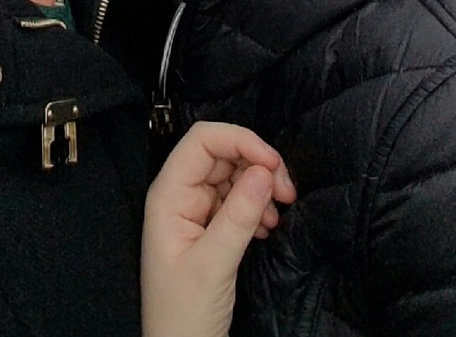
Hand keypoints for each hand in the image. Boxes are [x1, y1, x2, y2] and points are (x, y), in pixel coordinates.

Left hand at [141, 121, 294, 336]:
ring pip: (233, 178)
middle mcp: (180, 196)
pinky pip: (236, 202)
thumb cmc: (184, 314)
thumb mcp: (213, 264)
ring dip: (260, 188)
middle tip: (287, 192)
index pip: (202, 141)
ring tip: (277, 215)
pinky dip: (257, 207)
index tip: (274, 164)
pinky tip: (267, 227)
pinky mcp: (211, 231)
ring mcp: (196, 212)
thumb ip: (238, 215)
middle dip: (257, 165)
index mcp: (168, 194)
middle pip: (221, 155)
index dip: (239, 141)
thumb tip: (265, 171)